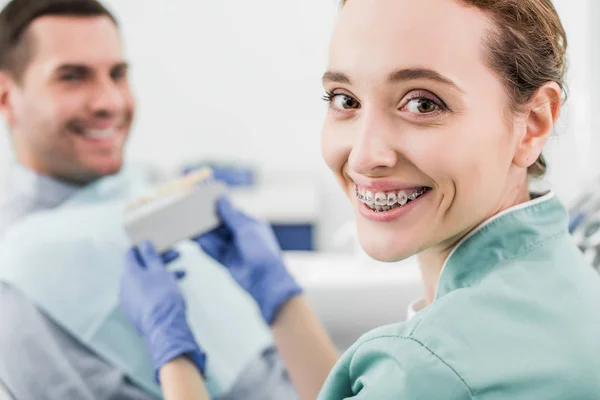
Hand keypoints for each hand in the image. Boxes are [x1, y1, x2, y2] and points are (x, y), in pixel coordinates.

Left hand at [119, 240, 205, 377]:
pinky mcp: (137, 312)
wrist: (164, 328)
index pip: (131, 253)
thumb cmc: (162, 296)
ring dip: (162, 274)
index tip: (158, 244)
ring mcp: (130, 301)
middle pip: (141, 267)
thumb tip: (143, 244)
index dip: (144, 247)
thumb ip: (151, 256)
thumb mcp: (159, 271)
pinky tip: (174, 289)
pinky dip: (158, 287)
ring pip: (146, 281)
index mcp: (128, 273)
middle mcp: (125, 286)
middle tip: (176, 255)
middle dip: (159, 260)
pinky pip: (147, 294)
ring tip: (182, 274)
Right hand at [194, 197, 301, 323]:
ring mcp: (235, 249)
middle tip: (192, 213)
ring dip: (204, 234)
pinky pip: (214, 252)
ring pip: (216, 239)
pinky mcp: (228, 261)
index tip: (204, 199)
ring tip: (190, 226)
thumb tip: (222, 198)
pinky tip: (196, 241)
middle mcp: (242, 236)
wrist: (265, 280)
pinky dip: (205, 247)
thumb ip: (231, 215)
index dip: (218, 206)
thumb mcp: (245, 228)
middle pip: (221, 225)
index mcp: (250, 224)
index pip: (231, 212)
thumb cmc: (261, 250)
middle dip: (209, 220)